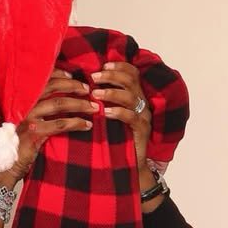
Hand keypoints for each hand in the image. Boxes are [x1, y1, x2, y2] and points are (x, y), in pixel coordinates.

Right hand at [2, 70, 98, 180]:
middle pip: (53, 87)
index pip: (42, 79)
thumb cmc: (14, 144)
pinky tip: (86, 125)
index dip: (59, 74)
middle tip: (88, 91)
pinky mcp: (35, 132)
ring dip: (80, 105)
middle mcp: (24, 104)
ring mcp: (29, 117)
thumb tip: (56, 99)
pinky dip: (76, 123)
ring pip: (60, 103)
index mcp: (21, 98)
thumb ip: (34, 108)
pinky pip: (61, 124)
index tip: (72, 76)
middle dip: (74, 86)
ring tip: (93, 108)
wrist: (3, 166)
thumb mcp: (21, 121)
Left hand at [89, 61, 152, 176]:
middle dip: (112, 76)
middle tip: (94, 77)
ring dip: (111, 92)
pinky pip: (131, 116)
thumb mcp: (108, 115)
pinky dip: (118, 112)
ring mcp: (143, 116)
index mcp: (134, 95)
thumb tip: (84, 84)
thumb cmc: (115, 137)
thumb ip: (102, 100)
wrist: (128, 162)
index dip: (119, 66)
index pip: (132, 72)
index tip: (102, 65)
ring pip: (130, 97)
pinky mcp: (142, 130)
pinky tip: (105, 112)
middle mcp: (141, 103)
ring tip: (95, 94)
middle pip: (131, 80)